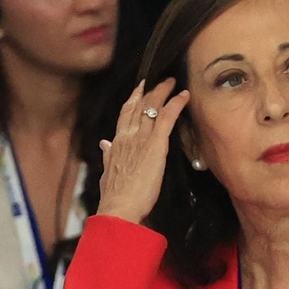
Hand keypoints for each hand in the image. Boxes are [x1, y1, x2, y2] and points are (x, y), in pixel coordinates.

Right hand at [95, 78, 190, 223]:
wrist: (119, 207)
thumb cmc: (115, 196)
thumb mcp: (106, 172)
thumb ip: (107, 155)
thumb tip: (104, 144)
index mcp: (117, 142)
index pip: (125, 113)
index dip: (133, 98)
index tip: (140, 88)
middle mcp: (127, 136)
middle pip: (139, 105)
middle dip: (150, 90)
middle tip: (160, 80)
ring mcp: (141, 138)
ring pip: (152, 107)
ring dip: (163, 91)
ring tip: (173, 83)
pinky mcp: (156, 145)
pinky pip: (166, 117)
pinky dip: (176, 103)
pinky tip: (184, 95)